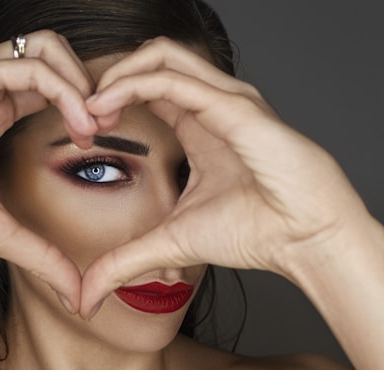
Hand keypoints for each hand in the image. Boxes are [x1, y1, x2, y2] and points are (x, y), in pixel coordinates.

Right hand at [0, 30, 96, 305]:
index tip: (106, 137)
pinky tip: (77, 122)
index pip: (55, 85)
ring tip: (93, 124)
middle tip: (106, 125)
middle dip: (92, 84)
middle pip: (57, 54)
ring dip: (81, 82)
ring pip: (46, 50)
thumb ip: (40, 256)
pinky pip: (24, 67)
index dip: (87, 104)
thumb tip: (78, 296)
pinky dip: (61, 89)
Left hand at [80, 37, 369, 316]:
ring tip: (88, 108)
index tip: (83, 128)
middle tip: (79, 112)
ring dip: (115, 75)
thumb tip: (85, 299)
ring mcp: (226, 99)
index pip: (148, 86)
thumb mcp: (170, 243)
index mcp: (199, 124)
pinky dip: (132, 86)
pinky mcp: (236, 107)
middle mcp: (212, 103)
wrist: (304, 240)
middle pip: (152, 58)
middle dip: (108, 76)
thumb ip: (124, 262)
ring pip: (161, 56)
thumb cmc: (254, 232)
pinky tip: (104, 108)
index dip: (110, 98)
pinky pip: (174, 80)